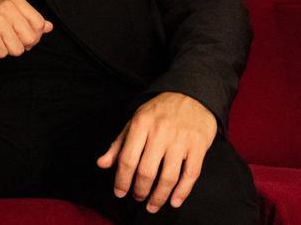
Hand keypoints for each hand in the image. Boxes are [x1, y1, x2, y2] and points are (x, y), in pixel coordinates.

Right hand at [0, 0, 52, 57]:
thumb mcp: (9, 10)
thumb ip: (29, 18)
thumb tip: (49, 27)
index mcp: (14, 0)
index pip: (39, 23)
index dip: (34, 35)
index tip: (23, 36)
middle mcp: (7, 8)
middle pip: (30, 38)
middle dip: (22, 44)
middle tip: (9, 40)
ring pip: (17, 49)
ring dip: (8, 49)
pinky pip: (2, 53)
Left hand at [95, 92, 216, 212]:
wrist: (192, 95)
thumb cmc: (160, 111)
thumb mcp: (135, 121)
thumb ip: (118, 144)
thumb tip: (102, 164)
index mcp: (141, 124)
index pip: (127, 159)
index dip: (121, 180)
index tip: (119, 192)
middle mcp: (160, 131)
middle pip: (146, 171)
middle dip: (140, 190)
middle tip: (138, 198)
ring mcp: (180, 139)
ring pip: (168, 176)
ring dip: (159, 196)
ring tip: (152, 205)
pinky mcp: (198, 145)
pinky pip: (190, 174)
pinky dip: (182, 192)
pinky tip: (174, 201)